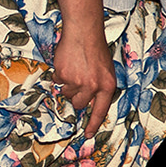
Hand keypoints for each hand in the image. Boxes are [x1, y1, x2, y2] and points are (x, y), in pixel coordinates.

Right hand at [53, 16, 117, 138]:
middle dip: (75, 96)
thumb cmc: (95, 49)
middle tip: (77, 81)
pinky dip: (60, 74)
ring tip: (74, 67)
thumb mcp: (106, 70)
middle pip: (79, 104)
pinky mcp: (64, 75)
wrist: (84, 32)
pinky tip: (67, 63)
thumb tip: (89, 103)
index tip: (87, 135)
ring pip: (67, 93)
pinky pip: (58, 81)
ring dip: (67, 84)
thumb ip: (100, 87)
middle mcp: (93, 86)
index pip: (100, 111)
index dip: (93, 124)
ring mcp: (78, 81)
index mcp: (107, 86)